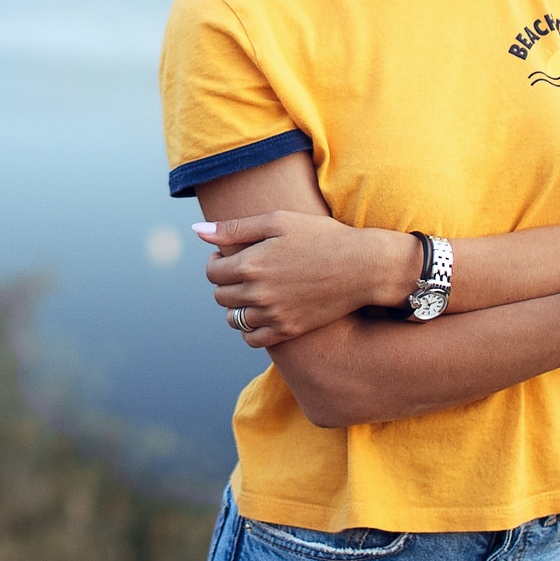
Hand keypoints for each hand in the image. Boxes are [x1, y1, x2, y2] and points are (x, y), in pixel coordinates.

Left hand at [197, 211, 408, 346]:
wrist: (362, 267)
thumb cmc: (321, 236)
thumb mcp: (278, 221)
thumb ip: (234, 228)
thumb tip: (197, 232)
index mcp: (251, 264)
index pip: (212, 271)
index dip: (218, 261)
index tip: (231, 255)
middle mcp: (257, 293)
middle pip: (220, 295)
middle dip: (226, 281)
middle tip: (246, 270)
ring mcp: (272, 315)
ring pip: (233, 318)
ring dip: (236, 304)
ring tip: (255, 290)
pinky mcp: (287, 330)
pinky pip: (251, 339)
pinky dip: (249, 328)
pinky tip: (262, 312)